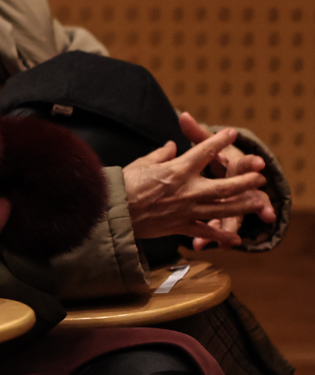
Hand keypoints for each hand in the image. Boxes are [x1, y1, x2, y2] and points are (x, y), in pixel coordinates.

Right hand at [124, 127, 269, 246]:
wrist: (113, 211)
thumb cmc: (123, 184)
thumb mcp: (141, 163)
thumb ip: (160, 154)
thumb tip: (171, 146)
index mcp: (177, 170)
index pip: (203, 152)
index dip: (218, 141)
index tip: (231, 133)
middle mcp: (187, 190)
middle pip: (225, 186)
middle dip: (246, 181)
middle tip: (261, 177)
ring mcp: (186, 210)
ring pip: (222, 209)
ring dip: (243, 206)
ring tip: (259, 203)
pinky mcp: (180, 226)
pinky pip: (205, 232)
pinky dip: (220, 236)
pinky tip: (235, 240)